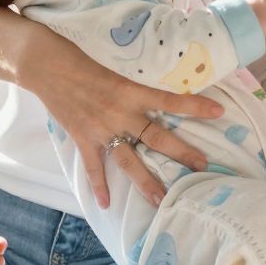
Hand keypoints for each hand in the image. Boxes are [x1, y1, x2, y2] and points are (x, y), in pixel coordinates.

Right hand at [24, 30, 218, 209]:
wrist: (46, 65)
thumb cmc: (81, 59)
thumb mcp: (114, 68)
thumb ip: (134, 86)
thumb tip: (156, 93)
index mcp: (130, 91)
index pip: (170, 100)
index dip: (195, 106)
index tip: (219, 112)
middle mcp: (120, 113)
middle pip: (157, 137)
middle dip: (181, 153)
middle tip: (203, 166)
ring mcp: (101, 129)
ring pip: (130, 160)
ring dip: (146, 181)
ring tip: (162, 200)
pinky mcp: (83, 139)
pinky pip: (94, 167)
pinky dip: (99, 186)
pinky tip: (106, 205)